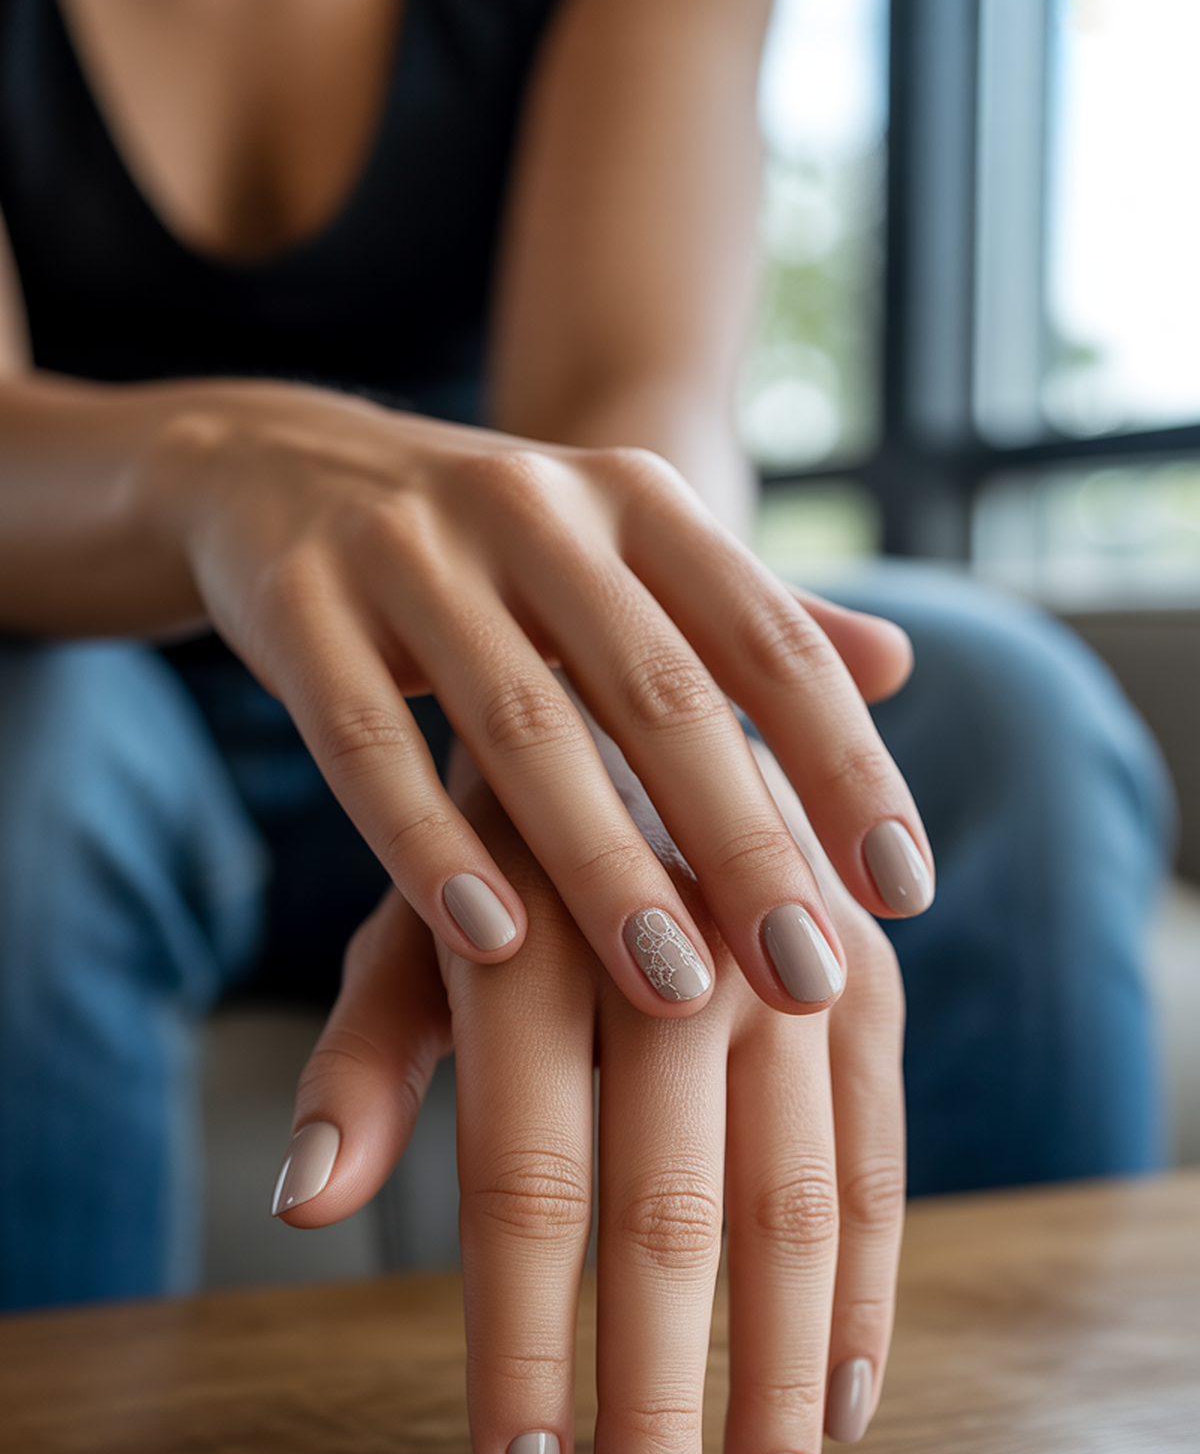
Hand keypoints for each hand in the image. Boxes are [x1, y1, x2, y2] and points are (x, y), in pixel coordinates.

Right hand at [156, 381, 930, 1015]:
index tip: (905, 896)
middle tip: (809, 974)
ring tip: (678, 989)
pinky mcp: (300, 608)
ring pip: (521, 725)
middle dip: (745, 841)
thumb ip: (750, 614)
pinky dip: (429, 844)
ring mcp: (409, 553)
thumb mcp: (624, 554)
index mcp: (637, 504)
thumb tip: (900, 665)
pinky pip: (368, 743)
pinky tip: (494, 942)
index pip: (770, 640)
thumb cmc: (493, 551)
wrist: (276, 464)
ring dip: (604, 865)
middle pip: (660, 692)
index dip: (846, 767)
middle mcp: (536, 509)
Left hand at [279, 741, 905, 1453]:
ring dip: (782, 1383)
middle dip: (658, 1406)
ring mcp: (793, 966)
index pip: (525, 1190)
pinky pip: (879, 1158)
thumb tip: (300, 1207)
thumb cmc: (502, 840)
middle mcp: (681, 955)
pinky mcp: (870, 982)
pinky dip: (867, 1290)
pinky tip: (844, 1403)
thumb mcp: (414, 923)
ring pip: (795, 1209)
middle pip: (671, 1221)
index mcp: (541, 945)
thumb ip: (366, 1059)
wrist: (650, 692)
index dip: (522, 1355)